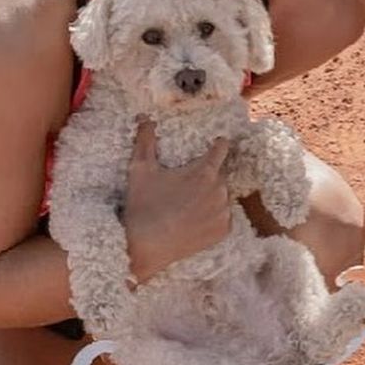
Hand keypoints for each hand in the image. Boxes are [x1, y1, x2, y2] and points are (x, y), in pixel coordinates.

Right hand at [122, 121, 231, 282]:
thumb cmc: (143, 206)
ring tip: (190, 204)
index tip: (216, 143)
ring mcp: (223, 212)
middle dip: (209, 175)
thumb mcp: (140, 169)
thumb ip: (145, 140)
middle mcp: (220, 190)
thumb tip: (145, 118)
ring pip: (222, 196)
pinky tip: (194, 220)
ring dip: (211, 196)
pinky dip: (213, 217)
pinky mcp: (223, 231)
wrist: (145, 247)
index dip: (218, 145)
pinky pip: (223, 217)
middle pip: (220, 174)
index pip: (222, 148)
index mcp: (205, 171)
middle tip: (189, 183)